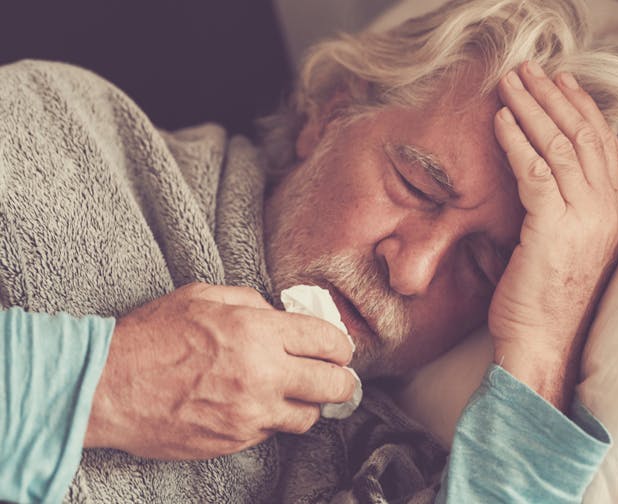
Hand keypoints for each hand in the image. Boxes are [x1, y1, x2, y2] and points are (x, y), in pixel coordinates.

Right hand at [84, 282, 356, 459]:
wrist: (108, 385)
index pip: (327, 341)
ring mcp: (250, 412)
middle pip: (332, 384)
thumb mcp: (203, 297)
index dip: (342, 345)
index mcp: (257, 331)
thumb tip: (280, 314)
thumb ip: (251, 302)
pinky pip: (274, 432)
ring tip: (299, 394)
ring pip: (310, 416)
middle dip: (342, 380)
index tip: (341, 349)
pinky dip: (275, 420)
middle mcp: (262, 374)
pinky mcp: (235, 440)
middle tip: (339, 377)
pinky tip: (260, 406)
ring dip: (311, 404)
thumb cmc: (152, 336)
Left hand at [489, 61, 617, 409]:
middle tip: (531, 70)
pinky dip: (518, 141)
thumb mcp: (561, 247)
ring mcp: (585, 220)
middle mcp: (607, 211)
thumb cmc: (542, 301)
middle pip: (585, 136)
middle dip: (555, 97)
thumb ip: (560, 209)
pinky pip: (536, 172)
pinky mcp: (555, 229)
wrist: (542, 346)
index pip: (603, 146)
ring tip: (511, 82)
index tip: (560, 83)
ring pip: (562, 146)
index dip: (580, 108)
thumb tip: (537, 175)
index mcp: (612, 213)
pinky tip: (501, 120)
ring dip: (534, 109)